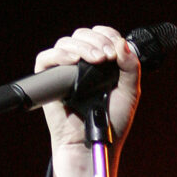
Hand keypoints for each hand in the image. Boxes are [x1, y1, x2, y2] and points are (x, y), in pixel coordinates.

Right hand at [35, 26, 140, 151]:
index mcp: (103, 62)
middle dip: (96, 41)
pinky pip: (46, 58)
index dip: (107, 35)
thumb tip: (122, 43)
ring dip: (82, 46)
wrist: (95, 141)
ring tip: (95, 60)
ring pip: (66, 42)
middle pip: (83, 35)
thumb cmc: (113, 120)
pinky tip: (73, 61)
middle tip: (106, 56)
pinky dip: (59, 55)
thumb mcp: (129, 92)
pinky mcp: (50, 79)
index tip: (115, 49)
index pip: (102, 35)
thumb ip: (130, 68)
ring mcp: (66, 69)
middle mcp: (84, 62)